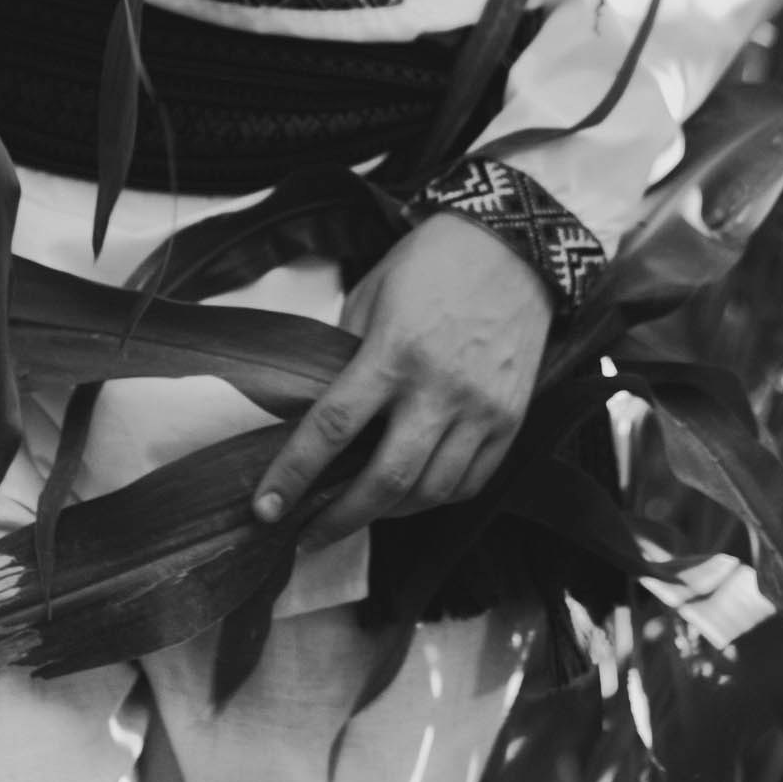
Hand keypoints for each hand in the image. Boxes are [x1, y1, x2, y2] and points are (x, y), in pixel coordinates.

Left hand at [250, 214, 552, 535]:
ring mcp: (481, 409)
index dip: (294, 474)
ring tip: (361, 511)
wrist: (514, 247)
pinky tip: (413, 493)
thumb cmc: (432, 264)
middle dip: (342, 518)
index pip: (332, 428)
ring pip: (431, 491)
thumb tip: (323, 412)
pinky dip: (436, 498)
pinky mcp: (511, 419)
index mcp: (393, 353)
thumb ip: (346, 356)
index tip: (268, 509)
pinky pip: (471, 482)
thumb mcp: (371, 296)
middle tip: (310, 534)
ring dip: (389, 513)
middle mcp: (439, 389)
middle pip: (386, 479)